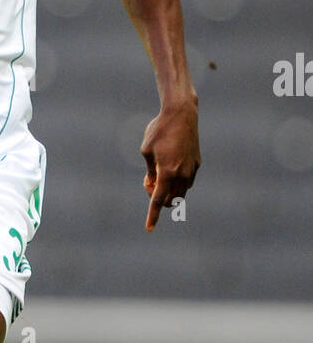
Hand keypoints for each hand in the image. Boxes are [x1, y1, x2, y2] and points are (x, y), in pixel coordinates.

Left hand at [140, 99, 199, 229]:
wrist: (182, 114)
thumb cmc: (160, 130)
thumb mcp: (146, 150)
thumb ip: (150, 171)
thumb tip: (154, 185)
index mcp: (167, 172)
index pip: (157, 200)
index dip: (152, 216)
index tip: (149, 229)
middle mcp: (182, 174)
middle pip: (170, 200)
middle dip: (158, 198)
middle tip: (149, 182)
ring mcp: (192, 170)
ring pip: (180, 193)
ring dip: (168, 191)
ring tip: (157, 174)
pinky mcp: (197, 164)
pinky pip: (187, 182)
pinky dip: (177, 182)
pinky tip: (170, 170)